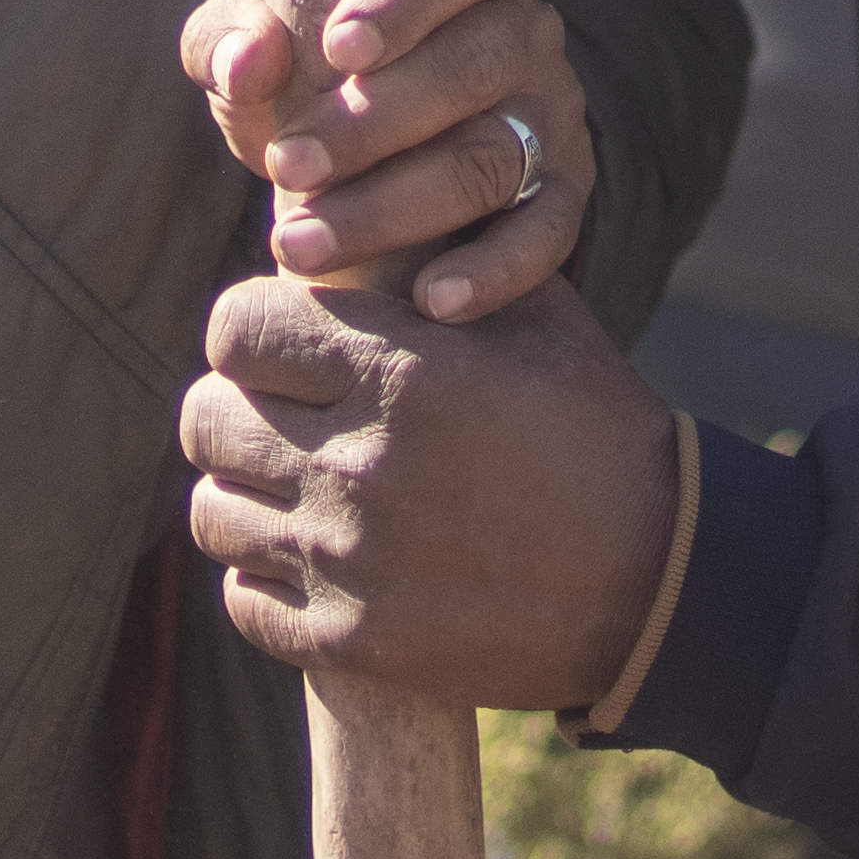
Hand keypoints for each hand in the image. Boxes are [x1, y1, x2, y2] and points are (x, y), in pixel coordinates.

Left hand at [181, 269, 685, 711]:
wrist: (652, 581)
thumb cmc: (593, 432)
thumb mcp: (535, 316)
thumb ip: (443, 257)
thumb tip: (361, 216)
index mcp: (399, 371)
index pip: (234, 330)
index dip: (251, 331)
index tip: (282, 347)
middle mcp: (360, 464)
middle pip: (205, 420)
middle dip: (236, 407)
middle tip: (281, 417)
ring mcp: (348, 561)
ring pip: (213, 511)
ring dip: (248, 493)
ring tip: (296, 488)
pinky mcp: (350, 642)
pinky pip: (243, 598)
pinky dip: (268, 576)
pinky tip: (315, 558)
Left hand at [185, 0, 596, 324]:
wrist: (367, 164)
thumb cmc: (309, 77)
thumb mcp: (261, 45)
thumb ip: (231, 37)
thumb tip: (249, 60)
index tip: (337, 46)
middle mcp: (524, 26)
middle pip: (474, 63)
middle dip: (374, 122)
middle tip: (289, 166)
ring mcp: (552, 111)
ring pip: (495, 154)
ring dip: (395, 207)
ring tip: (302, 245)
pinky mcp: (565, 191)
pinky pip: (550, 230)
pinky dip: (495, 269)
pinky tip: (432, 301)